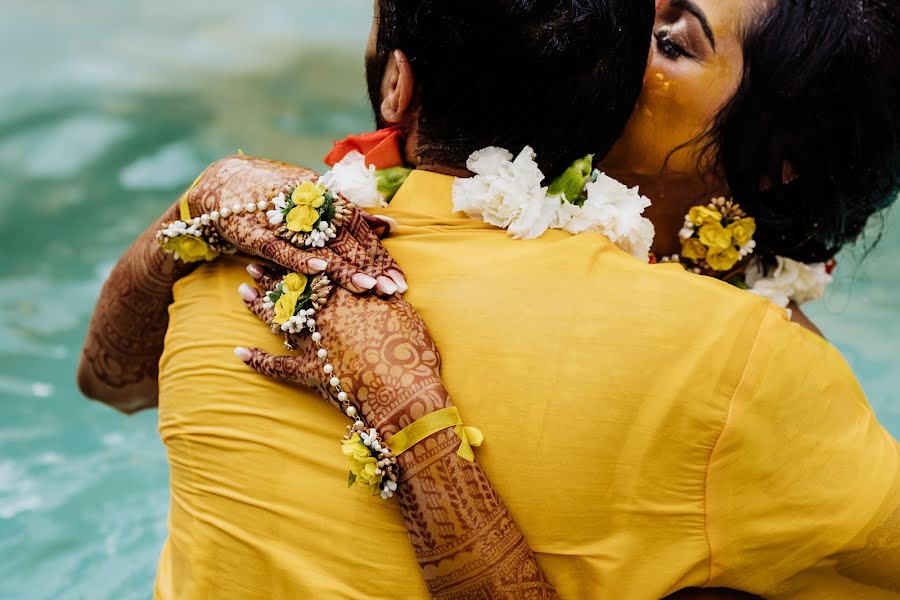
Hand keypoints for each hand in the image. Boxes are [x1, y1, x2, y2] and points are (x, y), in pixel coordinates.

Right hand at [188, 155, 405, 294]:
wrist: (220, 182)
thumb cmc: (274, 196)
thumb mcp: (313, 200)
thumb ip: (348, 214)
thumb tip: (386, 226)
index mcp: (322, 195)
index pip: (358, 226)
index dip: (379, 252)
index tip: (400, 278)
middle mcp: (304, 203)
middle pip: (344, 237)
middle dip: (370, 265)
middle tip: (394, 289)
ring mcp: (279, 216)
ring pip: (317, 243)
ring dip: (343, 266)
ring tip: (368, 287)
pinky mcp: (253, 231)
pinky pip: (280, 246)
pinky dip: (299, 257)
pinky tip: (321, 269)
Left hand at [234, 263, 447, 434]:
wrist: (405, 392)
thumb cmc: (411, 350)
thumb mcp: (403, 310)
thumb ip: (385, 289)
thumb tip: (379, 272)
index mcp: (348, 297)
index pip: (317, 270)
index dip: (300, 258)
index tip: (285, 245)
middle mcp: (325, 316)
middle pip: (292, 291)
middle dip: (271, 276)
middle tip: (252, 263)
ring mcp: (314, 345)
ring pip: (279, 320)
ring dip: (258, 307)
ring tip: (242, 291)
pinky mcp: (310, 373)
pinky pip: (277, 367)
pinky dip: (257, 360)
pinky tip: (239, 352)